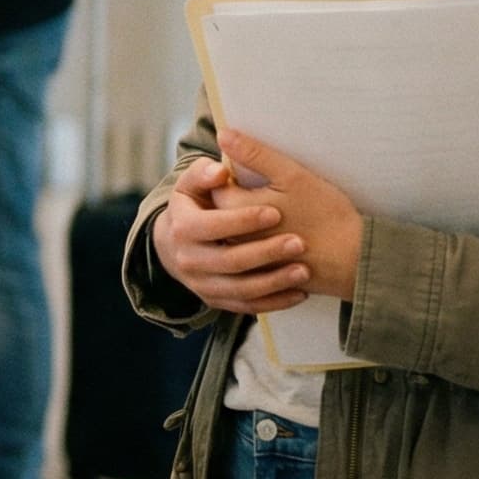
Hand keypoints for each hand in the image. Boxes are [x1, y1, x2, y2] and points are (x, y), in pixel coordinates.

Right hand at [152, 155, 312, 313]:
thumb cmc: (194, 207)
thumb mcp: (192, 185)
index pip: (211, 226)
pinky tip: (299, 293)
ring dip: (274, 282)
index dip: (242, 220)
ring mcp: (201, 284)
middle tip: (299, 243)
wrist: (175, 244)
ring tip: (303, 271)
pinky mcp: (215, 300)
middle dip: (265, 253)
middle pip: (229, 261)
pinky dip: (274, 303)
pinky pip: (246, 306)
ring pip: (240, 289)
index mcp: (182, 228)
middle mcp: (187, 260)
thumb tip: (220, 171)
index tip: (275, 213)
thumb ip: (205, 173)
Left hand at [208, 129, 362, 300]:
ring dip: (248, 223)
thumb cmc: (326, 215)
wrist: (356, 261)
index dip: (231, 176)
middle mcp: (232, 239)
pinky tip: (284, 238)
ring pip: (234, 235)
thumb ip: (254, 155)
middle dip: (239, 199)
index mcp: (235, 212)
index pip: (215, 187)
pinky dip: (261, 247)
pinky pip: (250, 258)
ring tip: (281, 215)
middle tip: (270, 195)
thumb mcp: (292, 176)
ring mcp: (246, 261)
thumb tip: (223, 134)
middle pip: (221, 212)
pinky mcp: (262, 276)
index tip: (254, 175)